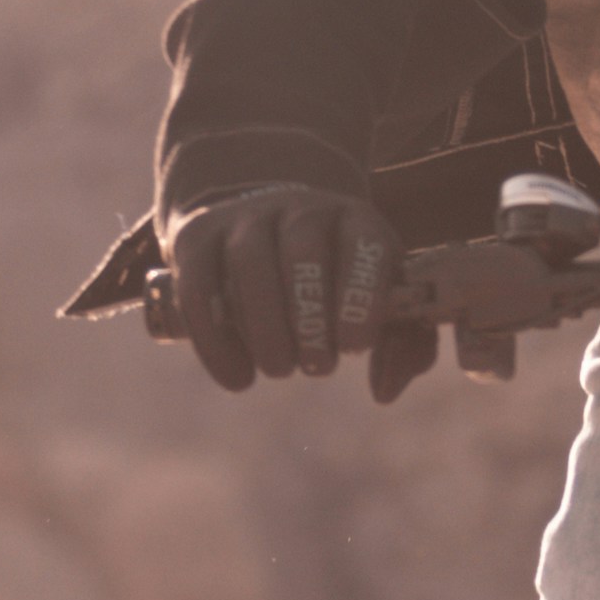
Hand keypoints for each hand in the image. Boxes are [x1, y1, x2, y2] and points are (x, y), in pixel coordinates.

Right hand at [167, 183, 423, 395]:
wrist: (264, 226)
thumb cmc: (336, 280)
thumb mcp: (379, 300)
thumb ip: (402, 345)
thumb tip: (385, 391)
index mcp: (355, 219)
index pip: (364, 243)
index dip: (361, 294)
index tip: (355, 347)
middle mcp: (299, 208)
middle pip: (301, 249)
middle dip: (310, 316)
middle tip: (319, 367)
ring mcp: (244, 219)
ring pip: (248, 262)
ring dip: (265, 326)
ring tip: (280, 369)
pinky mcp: (196, 239)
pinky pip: (197, 287)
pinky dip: (215, 340)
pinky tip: (238, 379)